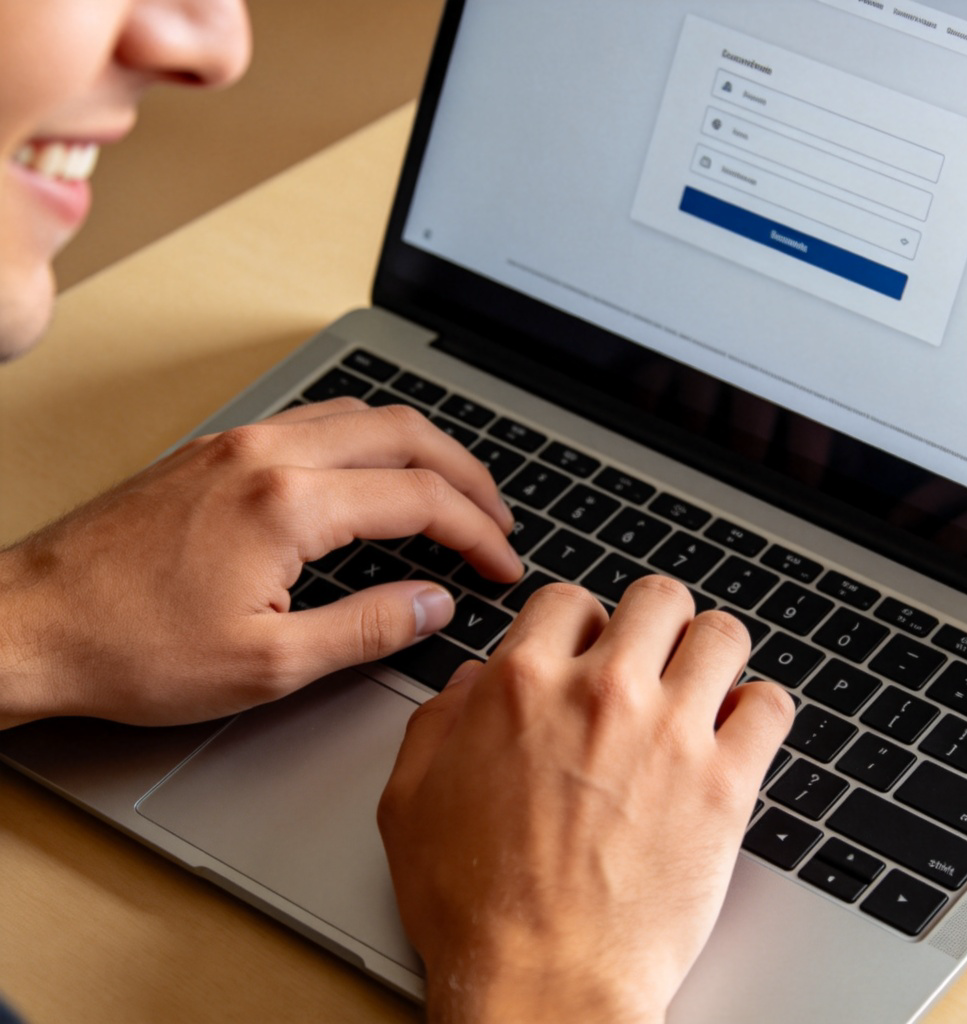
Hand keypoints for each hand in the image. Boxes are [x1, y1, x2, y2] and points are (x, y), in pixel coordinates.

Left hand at [0, 398, 520, 727]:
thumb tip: (433, 605)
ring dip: (420, 449)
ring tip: (451, 491)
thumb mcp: (267, 664)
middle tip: (499, 518)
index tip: (502, 564)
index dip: (478, 532)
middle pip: (405, 433)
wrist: (27, 621)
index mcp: (289, 502)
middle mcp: (268, 452)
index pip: (421, 498)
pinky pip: (315, 420)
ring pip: (361, 415)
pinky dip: (367, 440)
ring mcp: (238, 442)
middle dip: (468, 475)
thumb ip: (367, 628)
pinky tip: (372, 472)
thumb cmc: (130, 649)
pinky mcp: (216, 449)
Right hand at [378, 577, 793, 1023]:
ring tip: (700, 682)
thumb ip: (437, 720)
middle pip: (656, 597)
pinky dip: (760, 709)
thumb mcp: (409, 800)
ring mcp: (670, 732)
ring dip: (710, 651)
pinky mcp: (725, 783)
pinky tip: (737, 729)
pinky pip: (772, 706)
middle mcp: (601, 691)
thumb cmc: (476, 905)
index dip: (578, 623)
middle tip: (650, 656)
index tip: (586, 650)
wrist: (543, 986)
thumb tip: (471, 680)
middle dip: (652, 621)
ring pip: (721, 633)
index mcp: (524, 683)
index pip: (570, 600)